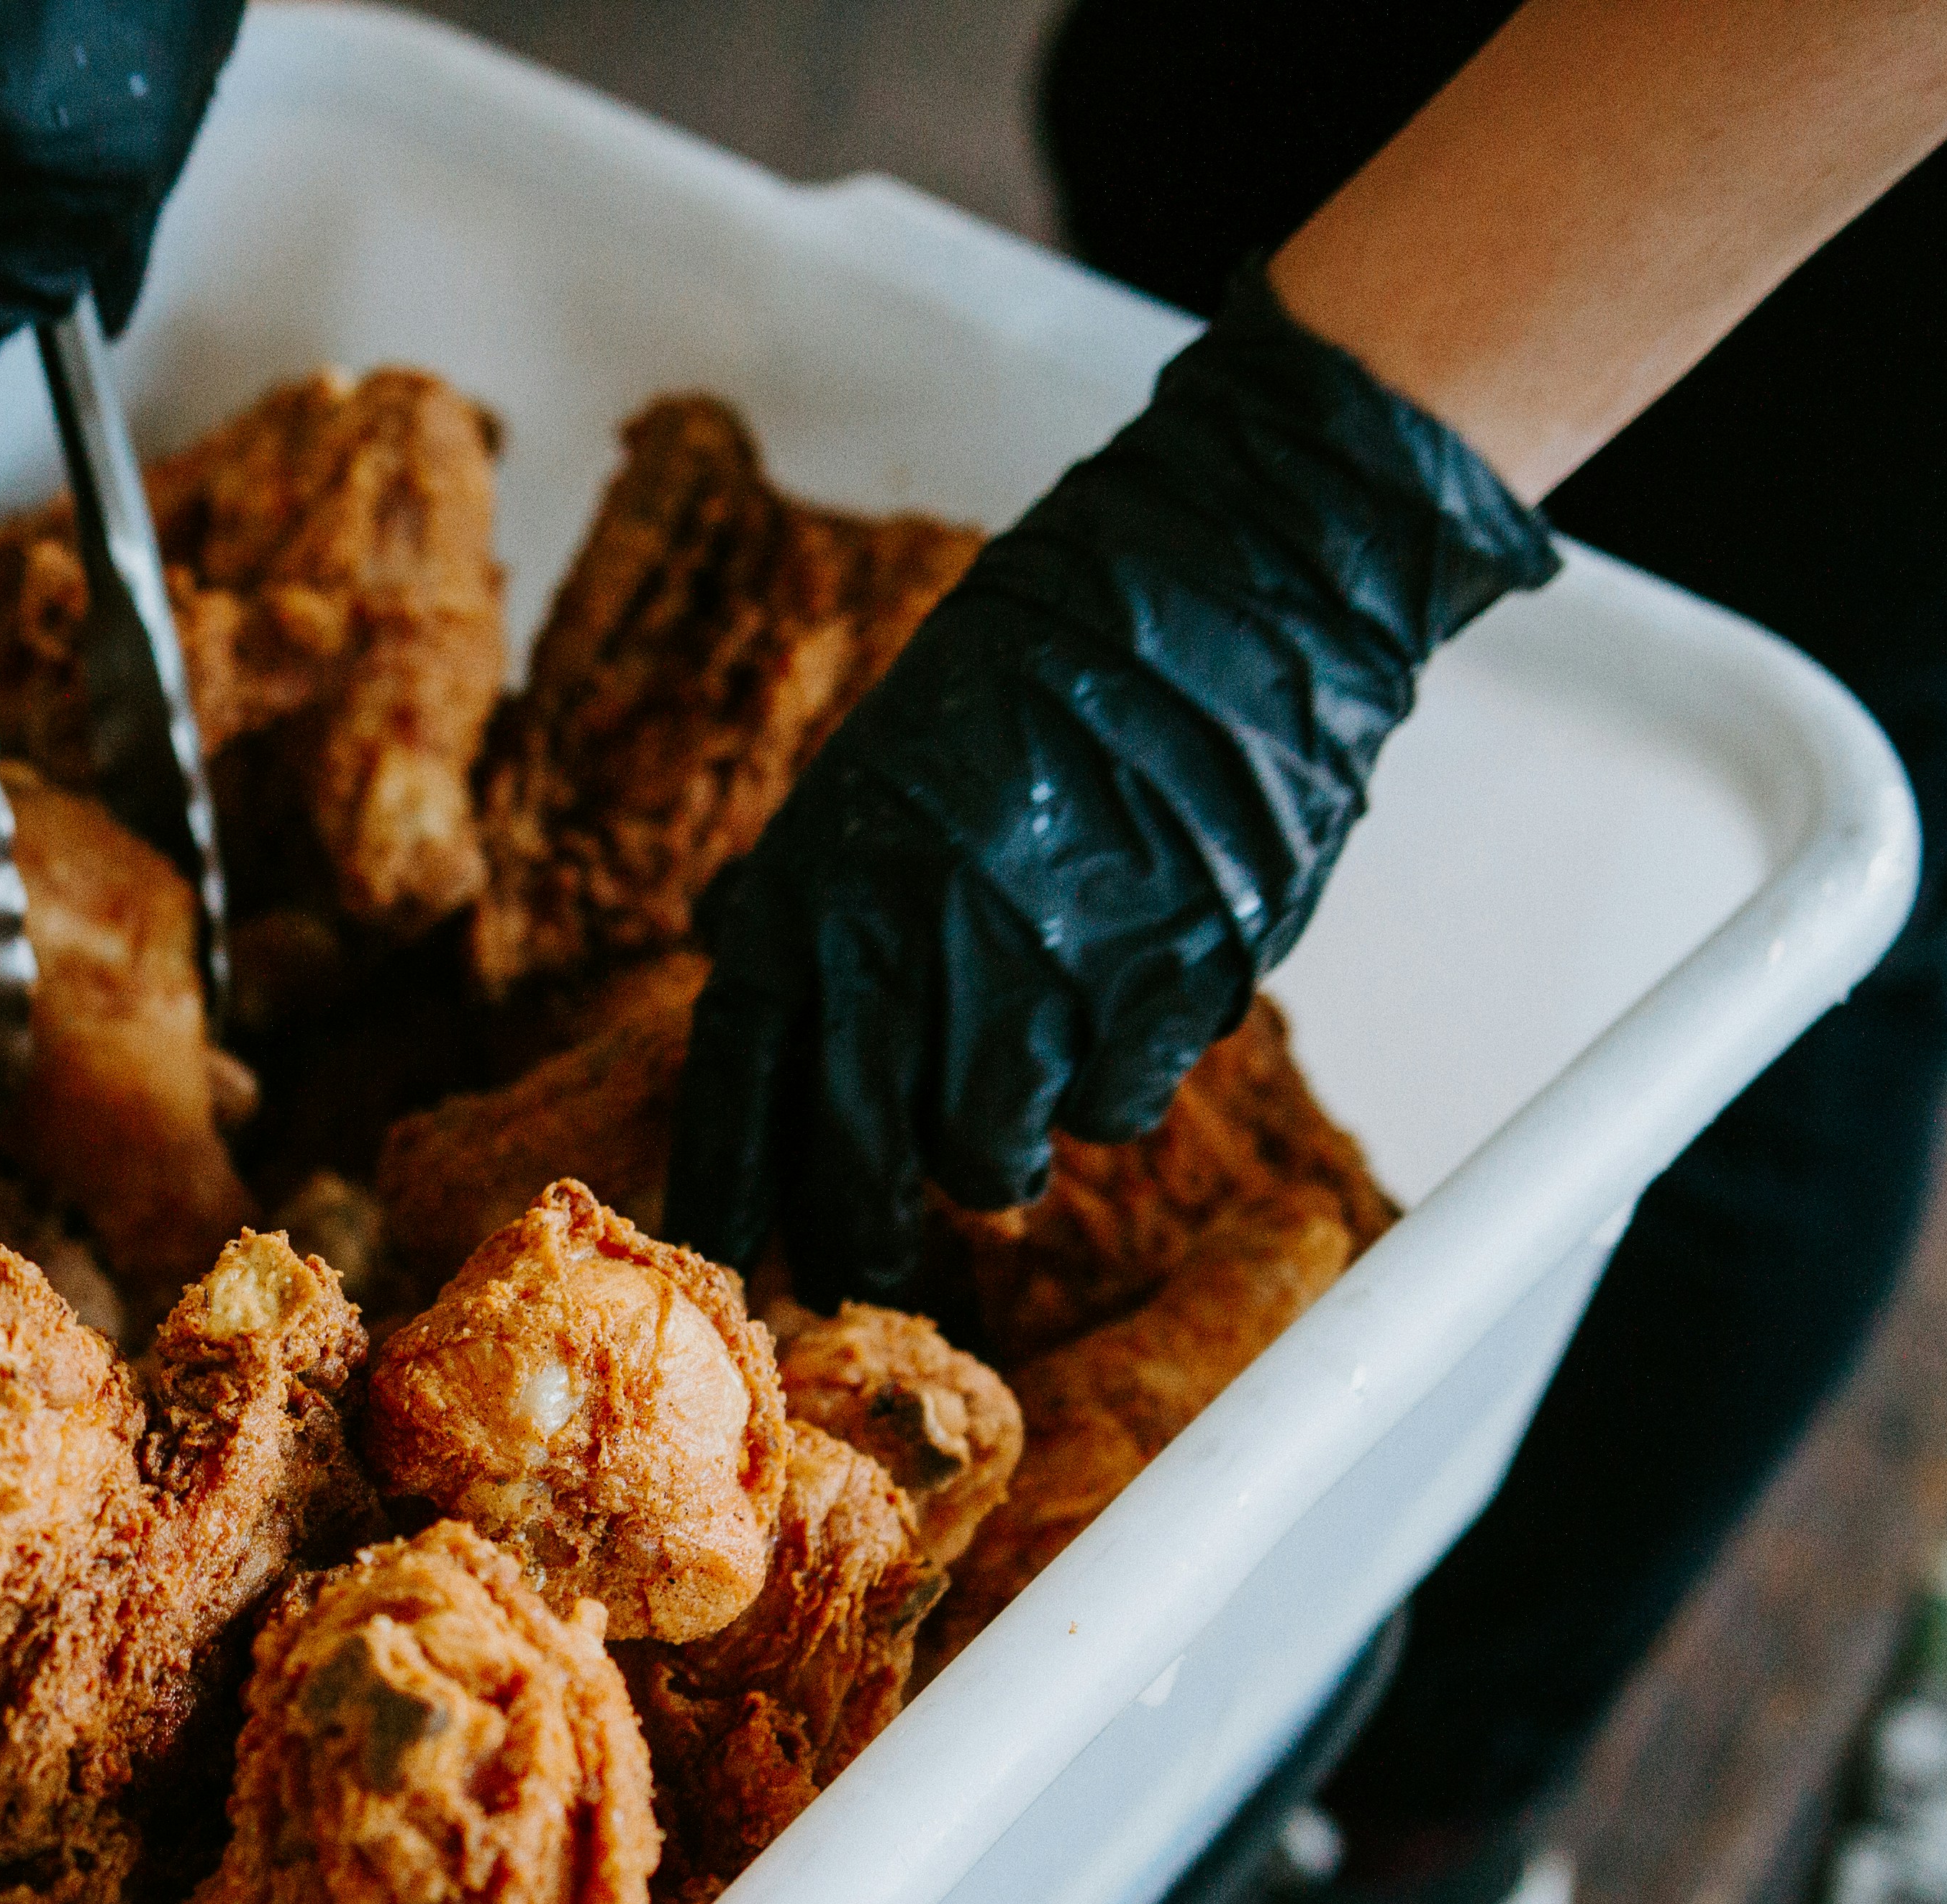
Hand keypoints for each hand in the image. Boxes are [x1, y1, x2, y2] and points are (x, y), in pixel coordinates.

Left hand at [663, 267, 1556, 1303]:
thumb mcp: (877, 762)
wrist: (1223, 586)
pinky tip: (1122, 1011)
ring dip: (999, 1155)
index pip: (738, 1082)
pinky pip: (1112, 1108)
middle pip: (854, 1166)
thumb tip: (725, 936)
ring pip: (989, 1162)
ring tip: (1021, 1089)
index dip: (725, 1186)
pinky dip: (1111, 1086)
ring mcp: (1044, 974)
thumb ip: (807, 877)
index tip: (723, 1258)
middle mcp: (913, 947)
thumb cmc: (1044, 666)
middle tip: (869, 1274)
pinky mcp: (1166, 987)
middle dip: (858, 1242)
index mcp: (821, 885)